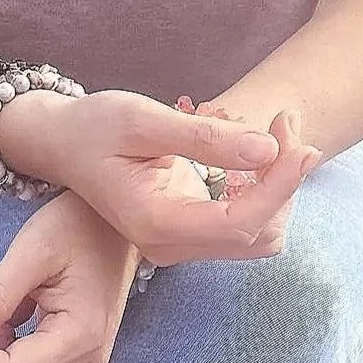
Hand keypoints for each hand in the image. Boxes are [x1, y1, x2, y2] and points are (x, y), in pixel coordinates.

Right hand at [0, 89, 319, 267]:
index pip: (240, 223)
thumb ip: (203, 137)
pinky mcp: (188, 231)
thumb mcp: (142, 119)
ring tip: (276, 130)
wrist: (62, 143)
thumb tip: (267, 148)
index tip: (299, 143)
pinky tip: (255, 151)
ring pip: (259, 235)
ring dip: (279, 187)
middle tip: (285, 121)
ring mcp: (179, 243)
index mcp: (154, 220)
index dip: (279, 186)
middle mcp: (168, 243)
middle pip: (258, 233)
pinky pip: (244, 226)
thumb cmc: (94, 125)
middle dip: (284, 180)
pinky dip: (263, 191)